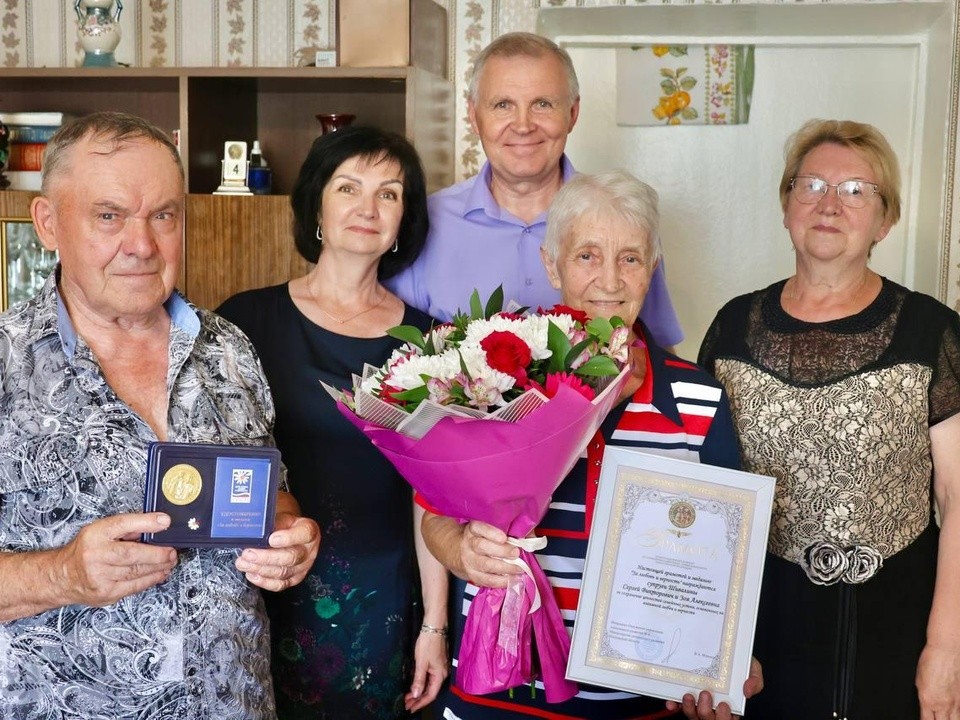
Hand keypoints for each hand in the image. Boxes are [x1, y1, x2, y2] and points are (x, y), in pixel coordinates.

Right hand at [58, 512, 177, 606]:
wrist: (62, 577)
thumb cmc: (86, 550)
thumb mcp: (101, 530)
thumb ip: (128, 527)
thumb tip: (158, 524)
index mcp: (94, 534)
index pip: (121, 525)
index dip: (146, 523)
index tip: (165, 522)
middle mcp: (94, 555)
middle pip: (131, 554)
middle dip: (158, 553)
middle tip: (172, 551)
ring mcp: (99, 577)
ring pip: (136, 572)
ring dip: (158, 567)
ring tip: (170, 561)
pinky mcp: (105, 594)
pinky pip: (134, 586)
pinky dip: (151, 579)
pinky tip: (161, 573)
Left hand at [236, 511, 319, 590]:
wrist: (288, 534)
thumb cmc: (283, 525)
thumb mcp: (281, 518)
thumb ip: (272, 524)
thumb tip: (252, 532)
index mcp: (309, 530)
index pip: (305, 534)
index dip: (289, 538)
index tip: (271, 539)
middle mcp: (310, 550)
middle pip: (291, 557)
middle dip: (266, 557)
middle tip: (248, 554)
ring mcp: (304, 567)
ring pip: (283, 572)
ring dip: (261, 569)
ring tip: (243, 564)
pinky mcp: (295, 579)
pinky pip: (280, 585)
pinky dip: (264, 581)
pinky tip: (251, 574)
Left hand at [404, 627, 448, 711]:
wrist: (434, 626)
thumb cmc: (428, 643)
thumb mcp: (421, 662)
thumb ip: (419, 680)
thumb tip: (416, 695)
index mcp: (440, 675)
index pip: (431, 694)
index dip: (420, 703)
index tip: (410, 708)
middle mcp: (442, 673)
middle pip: (431, 691)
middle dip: (418, 698)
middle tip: (406, 704)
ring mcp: (440, 668)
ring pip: (430, 684)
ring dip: (419, 691)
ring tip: (408, 697)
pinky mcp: (437, 663)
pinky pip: (430, 678)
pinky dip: (421, 683)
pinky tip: (414, 685)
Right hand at [458, 520, 522, 587]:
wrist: (459, 551)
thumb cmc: (482, 538)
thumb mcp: (491, 529)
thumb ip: (512, 530)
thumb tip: (530, 536)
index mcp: (474, 529)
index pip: (479, 527)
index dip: (491, 532)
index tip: (504, 537)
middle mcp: (469, 543)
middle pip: (481, 546)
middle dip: (501, 551)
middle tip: (516, 553)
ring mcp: (469, 560)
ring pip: (485, 565)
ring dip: (504, 568)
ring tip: (519, 569)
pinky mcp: (472, 575)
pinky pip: (486, 580)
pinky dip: (500, 581)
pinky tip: (511, 579)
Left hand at [665, 657, 762, 719]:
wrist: (724, 647)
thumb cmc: (738, 662)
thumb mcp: (752, 668)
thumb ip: (755, 679)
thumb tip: (747, 691)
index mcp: (731, 704)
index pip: (728, 718)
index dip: (725, 717)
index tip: (723, 704)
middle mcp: (714, 706)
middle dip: (706, 712)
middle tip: (706, 694)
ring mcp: (698, 702)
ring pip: (693, 716)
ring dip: (689, 709)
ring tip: (688, 696)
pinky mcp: (685, 696)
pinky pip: (679, 707)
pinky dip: (675, 706)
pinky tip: (672, 702)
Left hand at [917, 643, 959, 718]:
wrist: (947, 650)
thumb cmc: (931, 661)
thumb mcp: (919, 680)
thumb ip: (923, 695)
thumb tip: (925, 703)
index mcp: (927, 700)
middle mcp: (943, 704)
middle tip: (938, 718)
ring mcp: (956, 702)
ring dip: (950, 719)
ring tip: (946, 717)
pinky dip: (958, 713)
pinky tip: (955, 714)